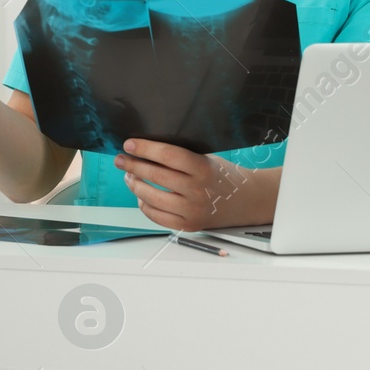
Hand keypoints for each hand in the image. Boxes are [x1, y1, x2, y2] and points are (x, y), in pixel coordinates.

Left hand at [114, 138, 278, 229]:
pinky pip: (157, 217)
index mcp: (204, 169)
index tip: (129, 144)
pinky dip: (145, 205)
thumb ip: (181, 158)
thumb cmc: (224, 176)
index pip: (168, 155)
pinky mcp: (188, 225)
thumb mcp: (207, 159)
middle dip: (133, 165)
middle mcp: (197, 191)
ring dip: (135, 185)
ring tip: (130, 177)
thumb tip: (145, 151)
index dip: (145, 148)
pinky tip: (141, 196)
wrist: (247, 201)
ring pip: (152, 198)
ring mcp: (192, 211)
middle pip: (156, 176)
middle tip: (121, 160)